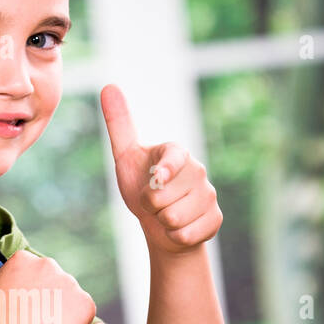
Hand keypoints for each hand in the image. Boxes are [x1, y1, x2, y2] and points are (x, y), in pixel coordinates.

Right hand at [0, 250, 95, 323]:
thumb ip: (5, 287)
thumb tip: (8, 292)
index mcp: (23, 259)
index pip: (31, 269)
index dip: (28, 289)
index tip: (23, 305)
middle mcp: (48, 264)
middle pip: (53, 279)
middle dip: (48, 296)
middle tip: (36, 320)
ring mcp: (69, 282)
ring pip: (70, 295)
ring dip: (62, 309)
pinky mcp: (85, 302)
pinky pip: (84, 311)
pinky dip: (77, 323)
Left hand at [100, 83, 221, 254]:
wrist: (161, 223)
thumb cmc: (142, 186)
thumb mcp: (126, 157)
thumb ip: (119, 125)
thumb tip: (108, 86)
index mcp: (176, 152)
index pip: (175, 157)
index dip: (165, 169)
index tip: (156, 177)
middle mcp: (197, 170)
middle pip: (164, 197)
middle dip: (150, 206)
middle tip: (152, 202)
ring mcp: (208, 195)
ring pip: (175, 218)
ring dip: (162, 222)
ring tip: (165, 214)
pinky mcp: (215, 218)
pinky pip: (187, 234)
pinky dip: (175, 237)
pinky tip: (178, 228)